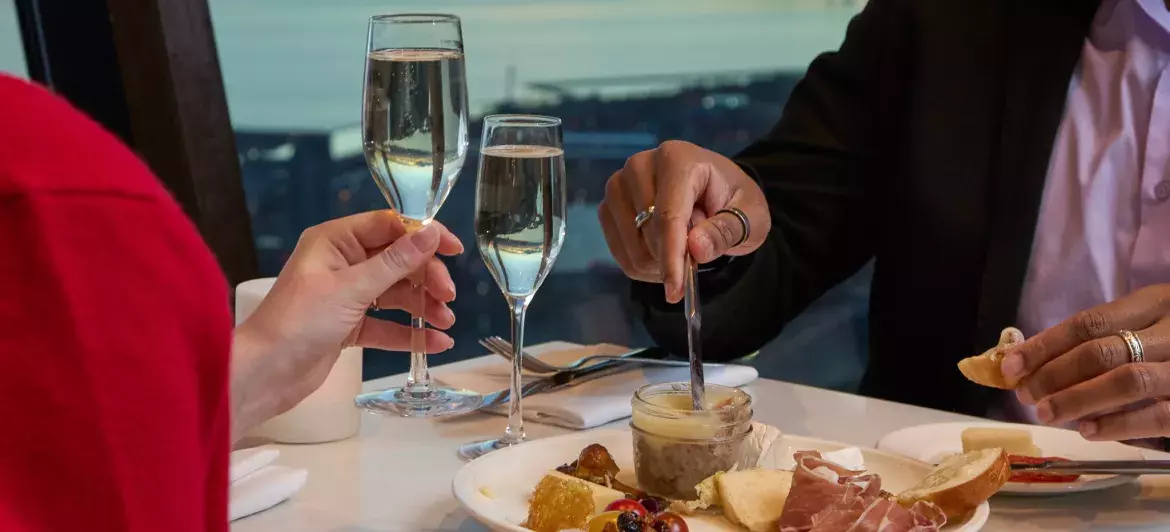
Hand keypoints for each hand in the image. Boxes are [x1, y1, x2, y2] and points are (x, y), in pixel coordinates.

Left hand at [231, 211, 463, 436]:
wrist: (265, 374)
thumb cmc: (299, 322)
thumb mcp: (352, 289)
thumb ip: (395, 262)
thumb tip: (431, 232)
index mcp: (335, 241)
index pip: (389, 226)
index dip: (424, 235)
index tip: (454, 249)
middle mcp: (342, 263)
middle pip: (397, 261)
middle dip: (426, 278)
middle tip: (448, 297)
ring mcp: (345, 296)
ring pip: (395, 294)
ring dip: (422, 306)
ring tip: (446, 323)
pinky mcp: (348, 326)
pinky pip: (386, 324)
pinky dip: (409, 333)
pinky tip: (435, 343)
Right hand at [597, 140, 770, 302]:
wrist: (713, 190)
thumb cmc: (733, 200)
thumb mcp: (751, 216)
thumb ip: (727, 230)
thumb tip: (696, 248)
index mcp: (677, 159)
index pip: (668, 216)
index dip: (672, 256)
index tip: (676, 291)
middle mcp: (640, 165)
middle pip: (647, 232)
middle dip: (671, 259)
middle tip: (698, 255)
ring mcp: (619, 185)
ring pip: (630, 245)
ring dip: (656, 263)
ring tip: (682, 248)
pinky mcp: (609, 205)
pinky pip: (618, 250)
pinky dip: (641, 264)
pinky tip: (662, 254)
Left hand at [1001, 284, 1169, 440]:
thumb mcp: (1148, 325)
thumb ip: (1100, 339)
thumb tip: (1030, 361)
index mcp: (1156, 302)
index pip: (1088, 322)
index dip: (1043, 345)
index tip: (1008, 366)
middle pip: (1102, 350)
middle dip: (1054, 374)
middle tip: (1026, 395)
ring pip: (1128, 381)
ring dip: (1078, 400)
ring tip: (1048, 413)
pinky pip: (1158, 415)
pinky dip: (1118, 424)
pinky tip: (1088, 430)